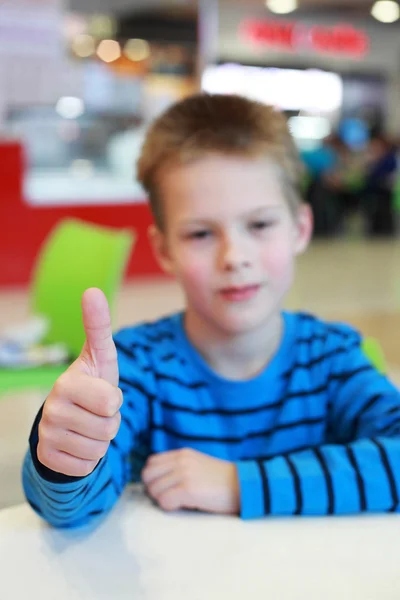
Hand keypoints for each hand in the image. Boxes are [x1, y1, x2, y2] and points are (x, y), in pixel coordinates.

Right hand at [37, 288, 121, 476]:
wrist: (70, 419)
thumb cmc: (92, 384)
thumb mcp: (100, 356)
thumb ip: (98, 325)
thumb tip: (92, 290)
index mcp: (67, 383)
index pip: (112, 401)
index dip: (115, 401)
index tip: (103, 393)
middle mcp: (52, 409)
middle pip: (108, 428)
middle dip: (110, 422)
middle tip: (97, 412)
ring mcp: (47, 436)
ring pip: (100, 450)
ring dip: (102, 441)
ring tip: (90, 426)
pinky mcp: (49, 459)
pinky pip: (88, 467)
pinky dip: (90, 458)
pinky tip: (80, 443)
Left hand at [142, 449, 239, 515]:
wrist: (243, 485)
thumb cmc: (221, 480)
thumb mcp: (197, 465)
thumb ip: (179, 467)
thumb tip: (158, 480)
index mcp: (182, 454)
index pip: (151, 462)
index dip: (153, 477)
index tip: (163, 487)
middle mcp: (181, 461)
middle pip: (148, 476)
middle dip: (153, 489)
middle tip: (167, 497)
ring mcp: (184, 474)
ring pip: (154, 490)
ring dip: (162, 499)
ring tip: (178, 502)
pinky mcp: (189, 489)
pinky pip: (164, 501)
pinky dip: (169, 507)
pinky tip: (182, 506)